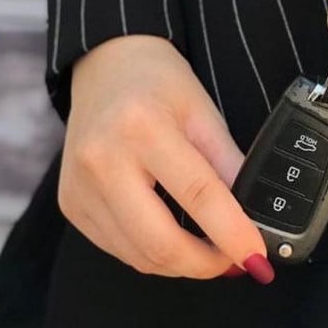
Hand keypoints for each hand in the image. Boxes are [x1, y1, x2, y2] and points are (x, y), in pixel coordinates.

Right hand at [59, 34, 271, 280]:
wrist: (106, 64)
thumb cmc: (158, 81)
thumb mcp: (203, 110)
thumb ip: (229, 163)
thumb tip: (254, 216)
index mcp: (142, 125)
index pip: (197, 194)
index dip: (232, 232)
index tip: (256, 256)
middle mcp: (102, 159)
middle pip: (159, 242)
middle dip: (205, 264)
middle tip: (234, 261)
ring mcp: (80, 187)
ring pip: (139, 255)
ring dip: (181, 263)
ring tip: (209, 248)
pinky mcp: (70, 205)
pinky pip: (119, 248)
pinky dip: (152, 253)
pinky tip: (171, 234)